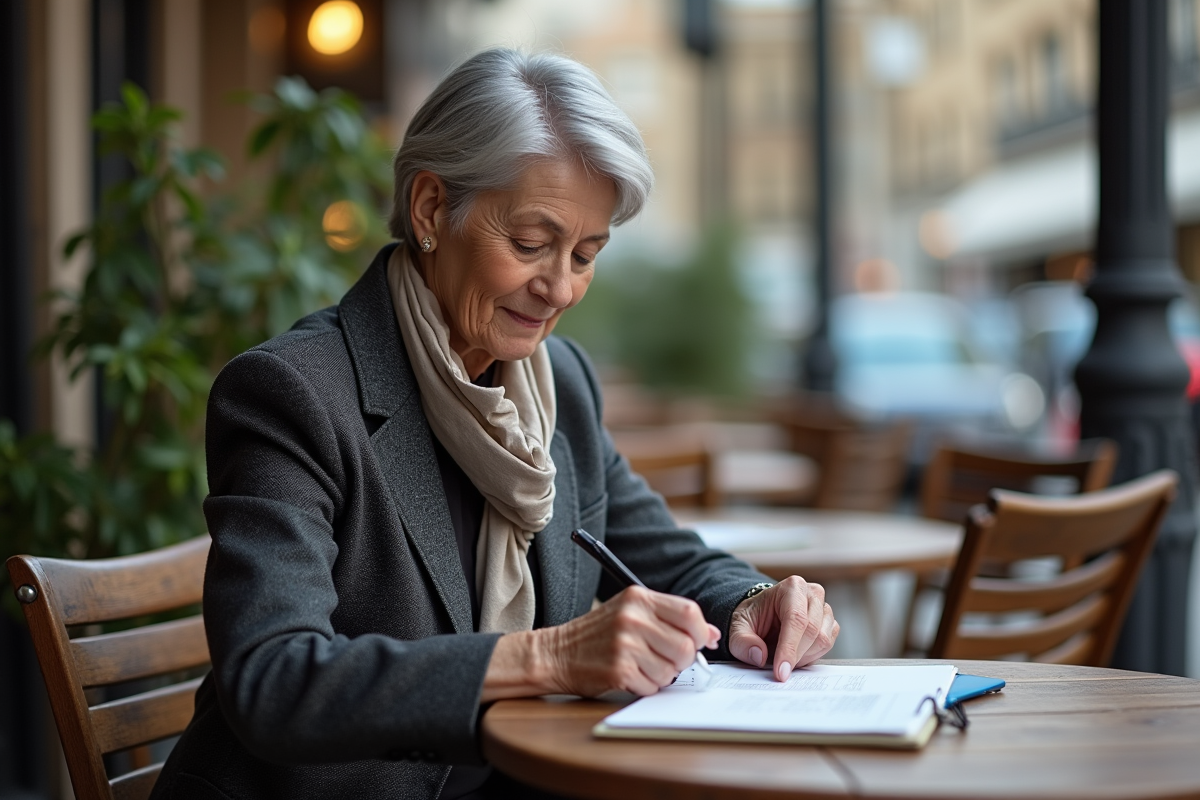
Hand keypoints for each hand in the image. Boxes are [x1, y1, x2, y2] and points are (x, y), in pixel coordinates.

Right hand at [533, 586, 719, 697]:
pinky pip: (653, 686)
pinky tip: (629, 676)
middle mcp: (633, 617)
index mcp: (638, 597)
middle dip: (682, 660)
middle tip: (666, 659)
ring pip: (672, 670)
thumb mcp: (631, 612)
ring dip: (662, 675)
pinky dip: (645, 686)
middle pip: (686, 646)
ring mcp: (625, 644)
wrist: (556, 653)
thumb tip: (711, 634)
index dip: (700, 631)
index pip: (689, 612)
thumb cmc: (598, 634)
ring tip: (641, 666)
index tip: (698, 641)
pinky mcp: (619, 670)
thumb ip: (669, 618)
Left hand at [727, 576, 838, 681]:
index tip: (781, 672)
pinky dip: (812, 655)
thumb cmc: (754, 617)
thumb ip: (743, 641)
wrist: (764, 614)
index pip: (796, 619)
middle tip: (779, 670)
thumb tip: (758, 655)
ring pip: (823, 640)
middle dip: (795, 655)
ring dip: (803, 656)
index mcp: (790, 588)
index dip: (789, 648)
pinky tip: (796, 654)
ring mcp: (824, 608)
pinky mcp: (830, 623)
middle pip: (812, 631)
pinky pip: (827, 645)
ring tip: (784, 656)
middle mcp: (812, 594)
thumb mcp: (738, 627)